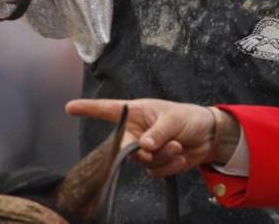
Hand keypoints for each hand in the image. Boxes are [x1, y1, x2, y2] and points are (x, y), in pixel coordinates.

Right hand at [65, 98, 237, 177]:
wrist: (208, 137)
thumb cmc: (189, 118)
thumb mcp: (173, 119)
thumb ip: (157, 133)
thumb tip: (143, 148)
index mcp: (137, 112)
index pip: (109, 110)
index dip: (89, 108)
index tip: (69, 107)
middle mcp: (137, 131)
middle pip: (123, 147)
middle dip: (141, 151)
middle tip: (156, 147)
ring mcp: (144, 149)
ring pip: (142, 162)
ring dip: (162, 157)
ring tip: (177, 146)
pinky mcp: (154, 163)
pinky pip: (154, 171)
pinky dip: (168, 166)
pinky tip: (180, 156)